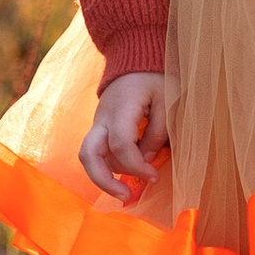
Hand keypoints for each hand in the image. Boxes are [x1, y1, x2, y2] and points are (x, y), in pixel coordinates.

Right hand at [80, 70, 169, 203]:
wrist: (134, 58)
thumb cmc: (155, 77)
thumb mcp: (166, 100)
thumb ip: (157, 131)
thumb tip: (146, 160)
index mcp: (120, 108)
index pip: (120, 145)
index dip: (136, 166)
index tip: (154, 176)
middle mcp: (102, 118)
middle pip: (88, 155)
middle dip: (103, 181)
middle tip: (124, 196)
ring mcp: (97, 122)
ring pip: (91, 156)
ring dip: (108, 174)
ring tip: (131, 186)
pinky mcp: (100, 127)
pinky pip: (98, 151)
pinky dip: (110, 165)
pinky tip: (129, 171)